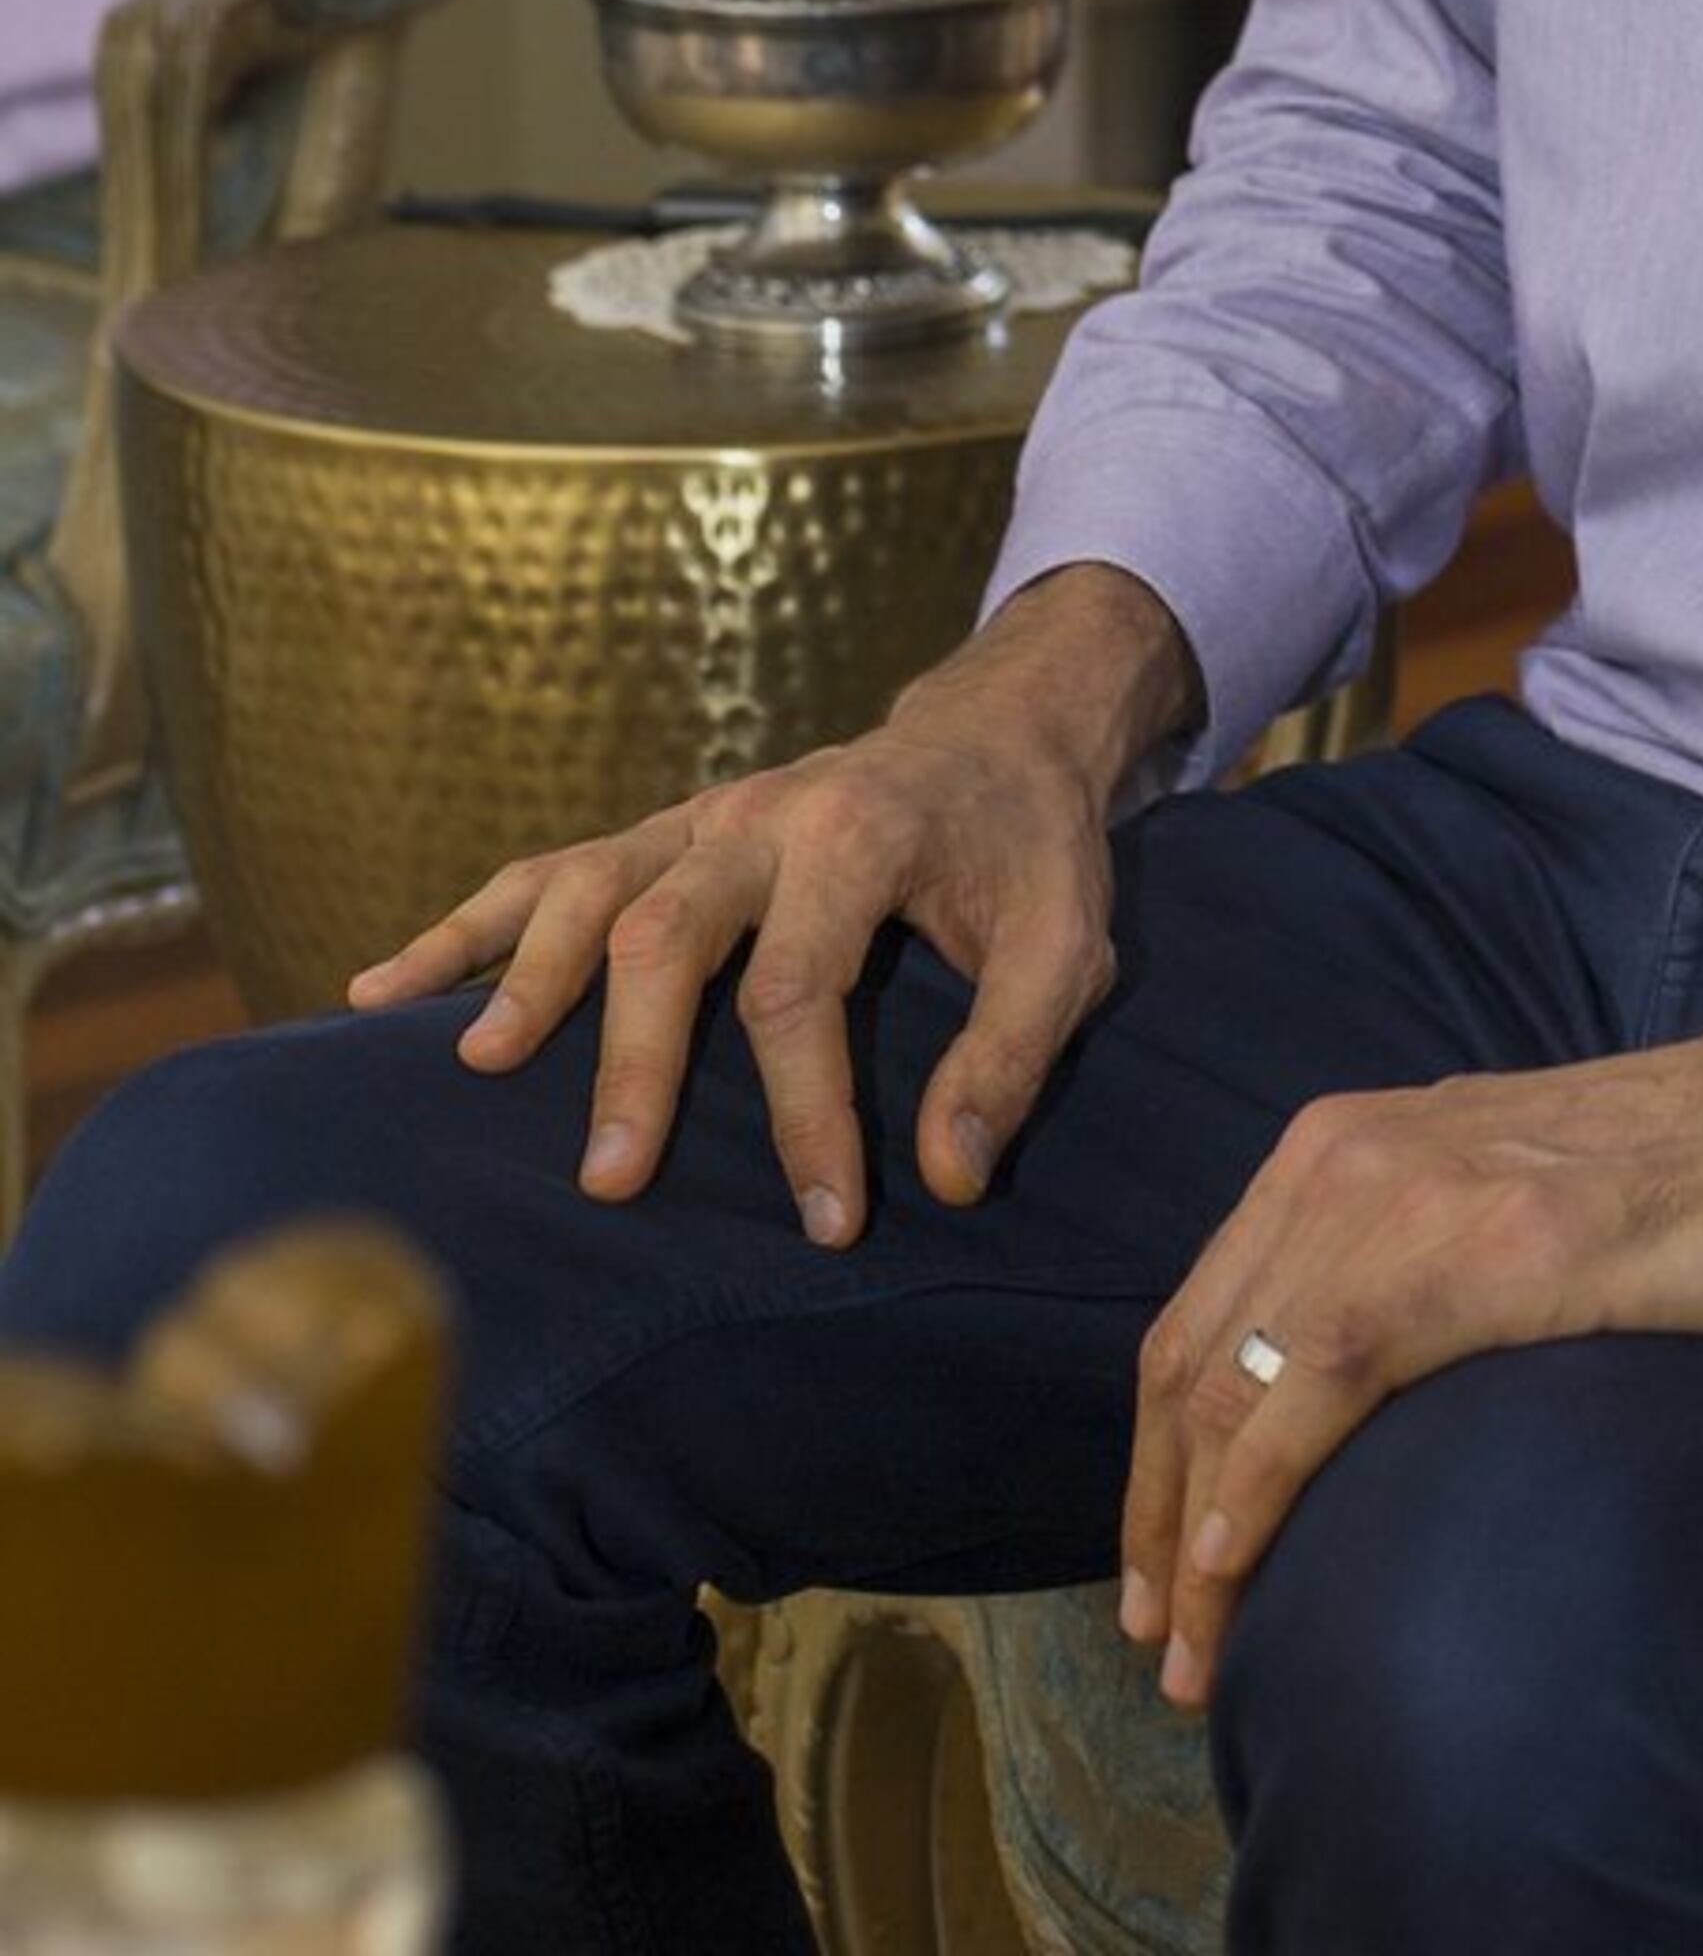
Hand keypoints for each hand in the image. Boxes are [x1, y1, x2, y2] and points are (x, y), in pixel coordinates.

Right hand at [342, 560, 1201, 1245]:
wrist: (998, 731)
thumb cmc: (1030, 850)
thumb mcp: (1069, 945)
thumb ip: (1011, 1054)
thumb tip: (947, 1178)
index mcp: (860, 832)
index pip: (805, 986)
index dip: (810, 1113)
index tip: (828, 1223)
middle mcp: (761, 814)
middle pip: (670, 931)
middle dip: (636, 1059)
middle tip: (612, 1182)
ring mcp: (698, 817)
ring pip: (589, 887)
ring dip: (526, 975)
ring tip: (479, 1069)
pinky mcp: (661, 835)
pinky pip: (545, 873)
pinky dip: (463, 929)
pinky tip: (380, 992)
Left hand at [1117, 963, 1702, 1707]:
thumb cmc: (1688, 1180)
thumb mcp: (1502, 1202)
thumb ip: (1409, 1264)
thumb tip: (1339, 1399)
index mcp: (1344, 1142)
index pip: (1198, 1320)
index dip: (1158, 1462)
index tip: (1165, 1578)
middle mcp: (1348, 1157)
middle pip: (1190, 1363)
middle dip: (1158, 1522)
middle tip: (1166, 1647)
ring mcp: (1410, 1194)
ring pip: (1236, 1384)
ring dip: (1197, 1540)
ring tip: (1201, 1658)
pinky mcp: (1482, 1247)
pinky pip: (1322, 1381)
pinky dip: (1260, 1488)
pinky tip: (1241, 1571)